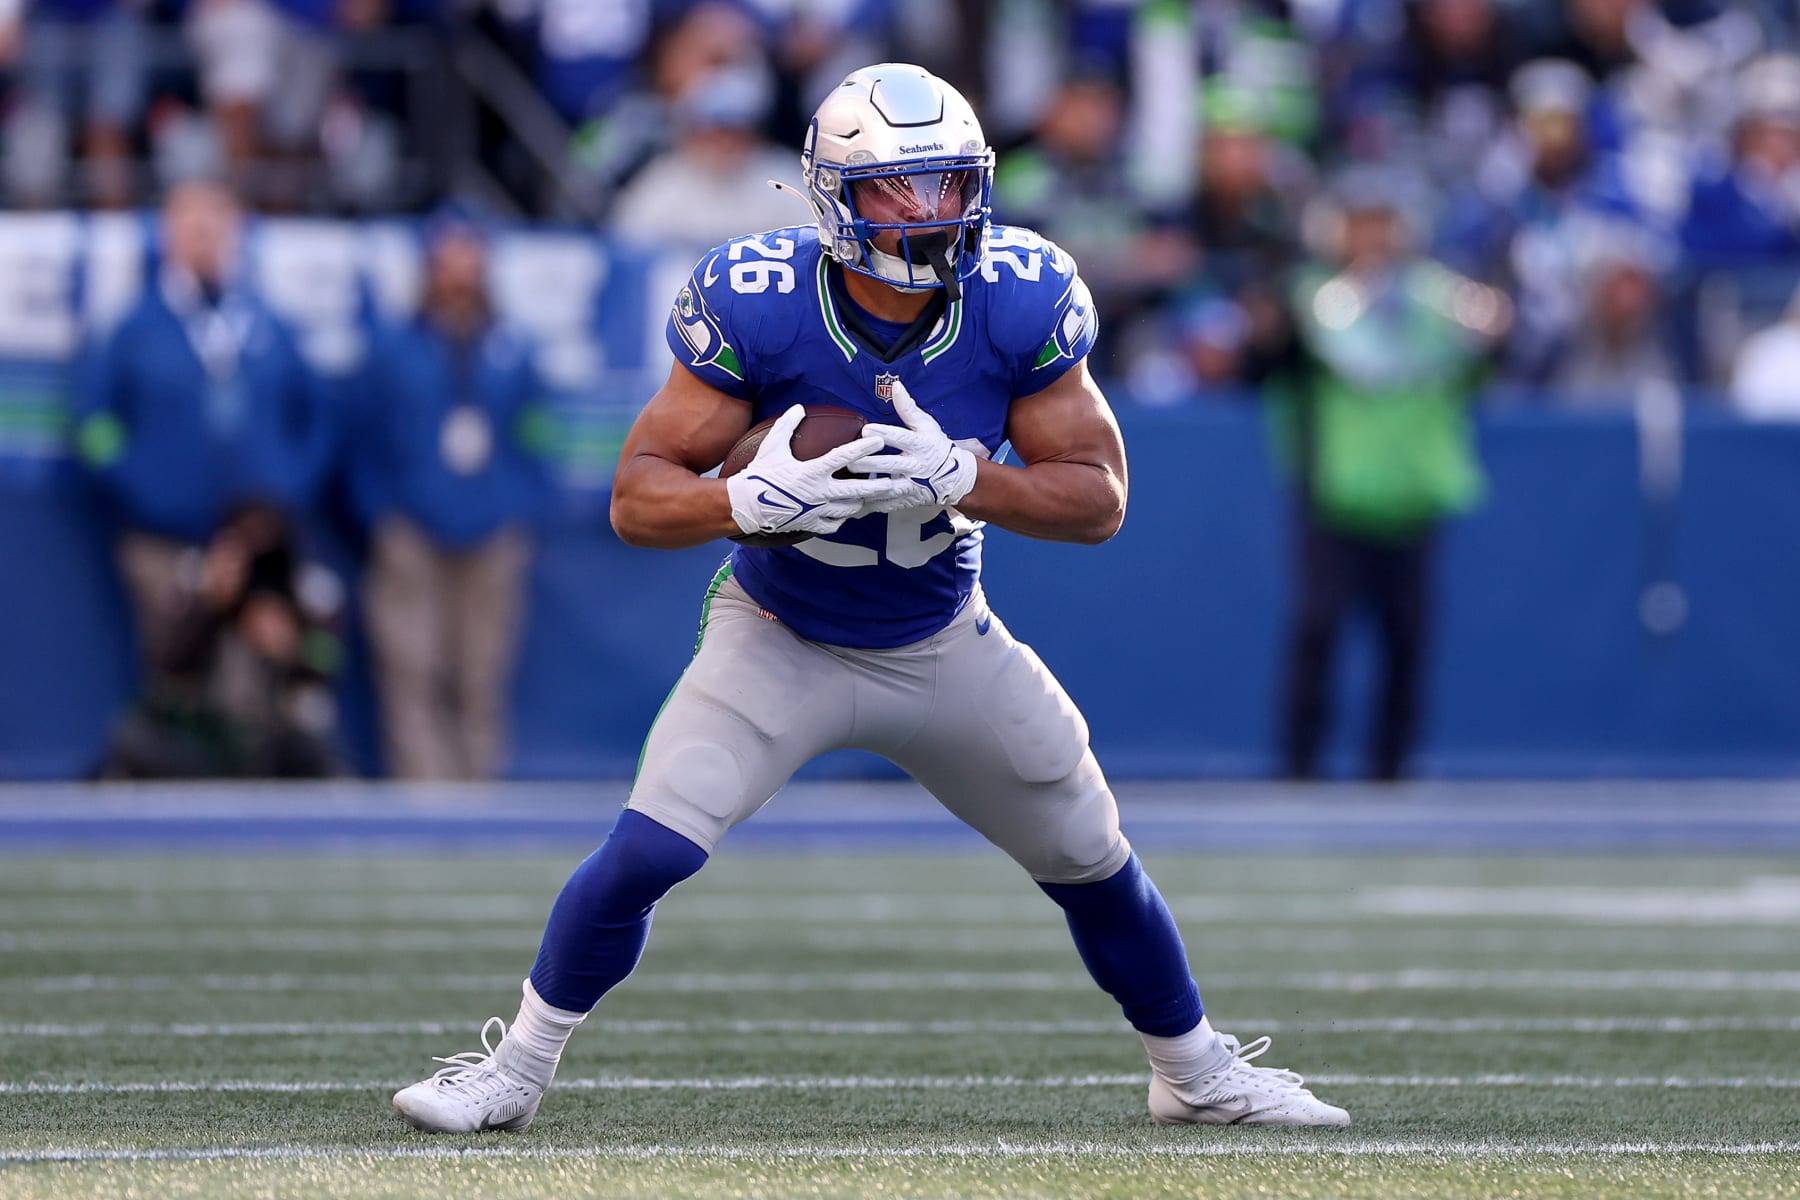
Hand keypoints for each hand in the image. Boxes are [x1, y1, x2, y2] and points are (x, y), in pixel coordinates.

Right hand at [725, 405, 910, 536]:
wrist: (747, 505)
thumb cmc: (760, 473)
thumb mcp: (772, 445)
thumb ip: (787, 424)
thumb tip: (799, 406)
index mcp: (812, 471)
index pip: (843, 457)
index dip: (863, 447)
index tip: (879, 440)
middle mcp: (819, 492)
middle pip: (856, 489)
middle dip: (877, 485)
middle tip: (893, 481)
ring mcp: (817, 510)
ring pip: (849, 509)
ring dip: (862, 502)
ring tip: (873, 496)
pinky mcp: (811, 524)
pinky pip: (834, 524)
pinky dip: (842, 519)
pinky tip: (847, 514)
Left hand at [852, 378, 977, 511]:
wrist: (955, 477)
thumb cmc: (936, 446)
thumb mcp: (926, 425)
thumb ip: (908, 408)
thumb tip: (896, 385)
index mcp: (920, 445)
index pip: (900, 438)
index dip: (884, 434)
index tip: (866, 429)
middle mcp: (916, 466)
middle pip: (890, 465)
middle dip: (869, 463)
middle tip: (850, 460)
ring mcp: (912, 486)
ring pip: (888, 488)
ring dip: (868, 487)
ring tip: (848, 484)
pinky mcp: (907, 500)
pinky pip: (887, 505)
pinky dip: (871, 506)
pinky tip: (854, 505)